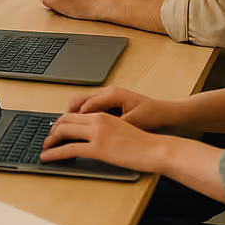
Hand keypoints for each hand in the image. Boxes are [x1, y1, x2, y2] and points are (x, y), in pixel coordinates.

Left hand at [38, 110, 168, 172]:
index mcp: (103, 115)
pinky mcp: (98, 148)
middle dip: (53, 130)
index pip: (75, 114)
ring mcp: (97, 133)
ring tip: (44, 149)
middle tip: (47, 139)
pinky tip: (48, 157)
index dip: (61, 122)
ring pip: (63, 131)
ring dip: (50, 140)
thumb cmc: (144, 144)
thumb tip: (94, 139)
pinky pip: (69, 149)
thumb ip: (106, 130)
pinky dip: (54, 153)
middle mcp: (98, 120)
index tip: (55, 130)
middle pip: (65, 120)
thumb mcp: (122, 130)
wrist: (157, 149)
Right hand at [63, 86, 180, 130]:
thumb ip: (113, 125)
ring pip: (82, 103)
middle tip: (56, 131)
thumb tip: (95, 132)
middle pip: (79, 101)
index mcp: (113, 94)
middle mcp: (109, 92)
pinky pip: (90, 107)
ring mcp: (109, 96)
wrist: (168, 113)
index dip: (73, 120)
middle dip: (66, 116)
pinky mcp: (111, 102)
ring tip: (63, 130)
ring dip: (72, 116)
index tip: (63, 132)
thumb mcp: (133, 122)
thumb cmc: (154, 115)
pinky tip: (79, 128)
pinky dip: (81, 116)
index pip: (85, 106)